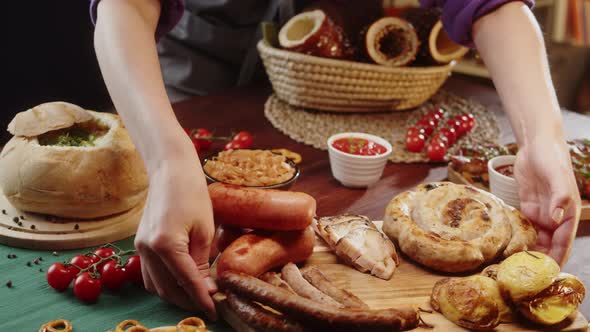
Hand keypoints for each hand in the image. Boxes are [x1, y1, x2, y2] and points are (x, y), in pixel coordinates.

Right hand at [134, 154, 216, 319]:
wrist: (170, 171)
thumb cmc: (192, 194)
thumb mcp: (204, 229)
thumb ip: (202, 262)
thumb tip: (207, 288)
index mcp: (166, 245)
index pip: (187, 282)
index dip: (202, 299)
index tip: (215, 311)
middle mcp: (148, 250)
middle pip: (169, 289)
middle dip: (189, 301)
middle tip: (210, 305)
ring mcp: (140, 248)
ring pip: (156, 286)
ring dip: (176, 296)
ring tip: (198, 296)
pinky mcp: (139, 244)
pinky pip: (149, 274)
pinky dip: (165, 284)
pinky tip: (181, 283)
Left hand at [514, 137, 580, 264]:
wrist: (535, 145)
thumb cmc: (551, 158)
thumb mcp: (557, 177)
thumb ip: (559, 198)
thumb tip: (556, 220)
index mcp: (568, 215)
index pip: (564, 243)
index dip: (556, 260)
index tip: (546, 275)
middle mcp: (556, 218)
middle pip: (549, 246)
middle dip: (539, 260)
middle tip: (523, 276)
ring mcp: (541, 214)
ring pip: (536, 240)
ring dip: (527, 252)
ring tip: (512, 267)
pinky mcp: (527, 208)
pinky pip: (524, 228)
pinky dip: (518, 239)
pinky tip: (506, 249)